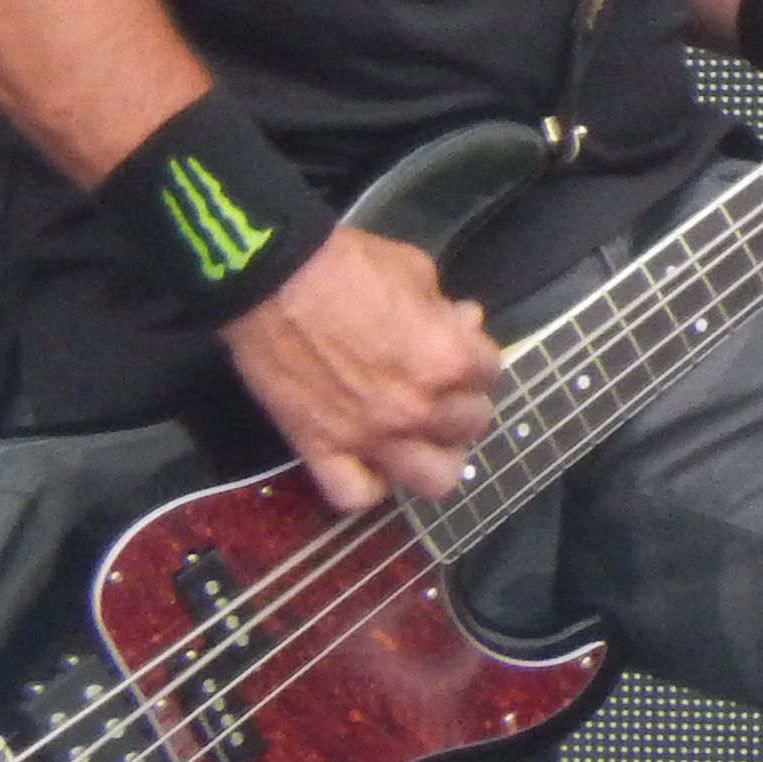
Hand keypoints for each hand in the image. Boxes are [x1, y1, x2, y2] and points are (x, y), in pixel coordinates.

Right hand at [222, 226, 505, 513]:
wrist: (272, 279)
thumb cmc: (348, 265)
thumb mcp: (415, 271)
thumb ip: (446, 308)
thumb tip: (466, 322)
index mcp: (448, 359)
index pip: (490, 372)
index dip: (475, 358)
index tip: (457, 349)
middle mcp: (418, 407)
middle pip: (471, 425)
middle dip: (461, 403)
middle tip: (441, 390)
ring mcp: (370, 436)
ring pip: (432, 479)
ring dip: (434, 456)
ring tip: (421, 438)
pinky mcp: (320, 449)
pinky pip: (355, 496)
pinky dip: (367, 486)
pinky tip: (370, 463)